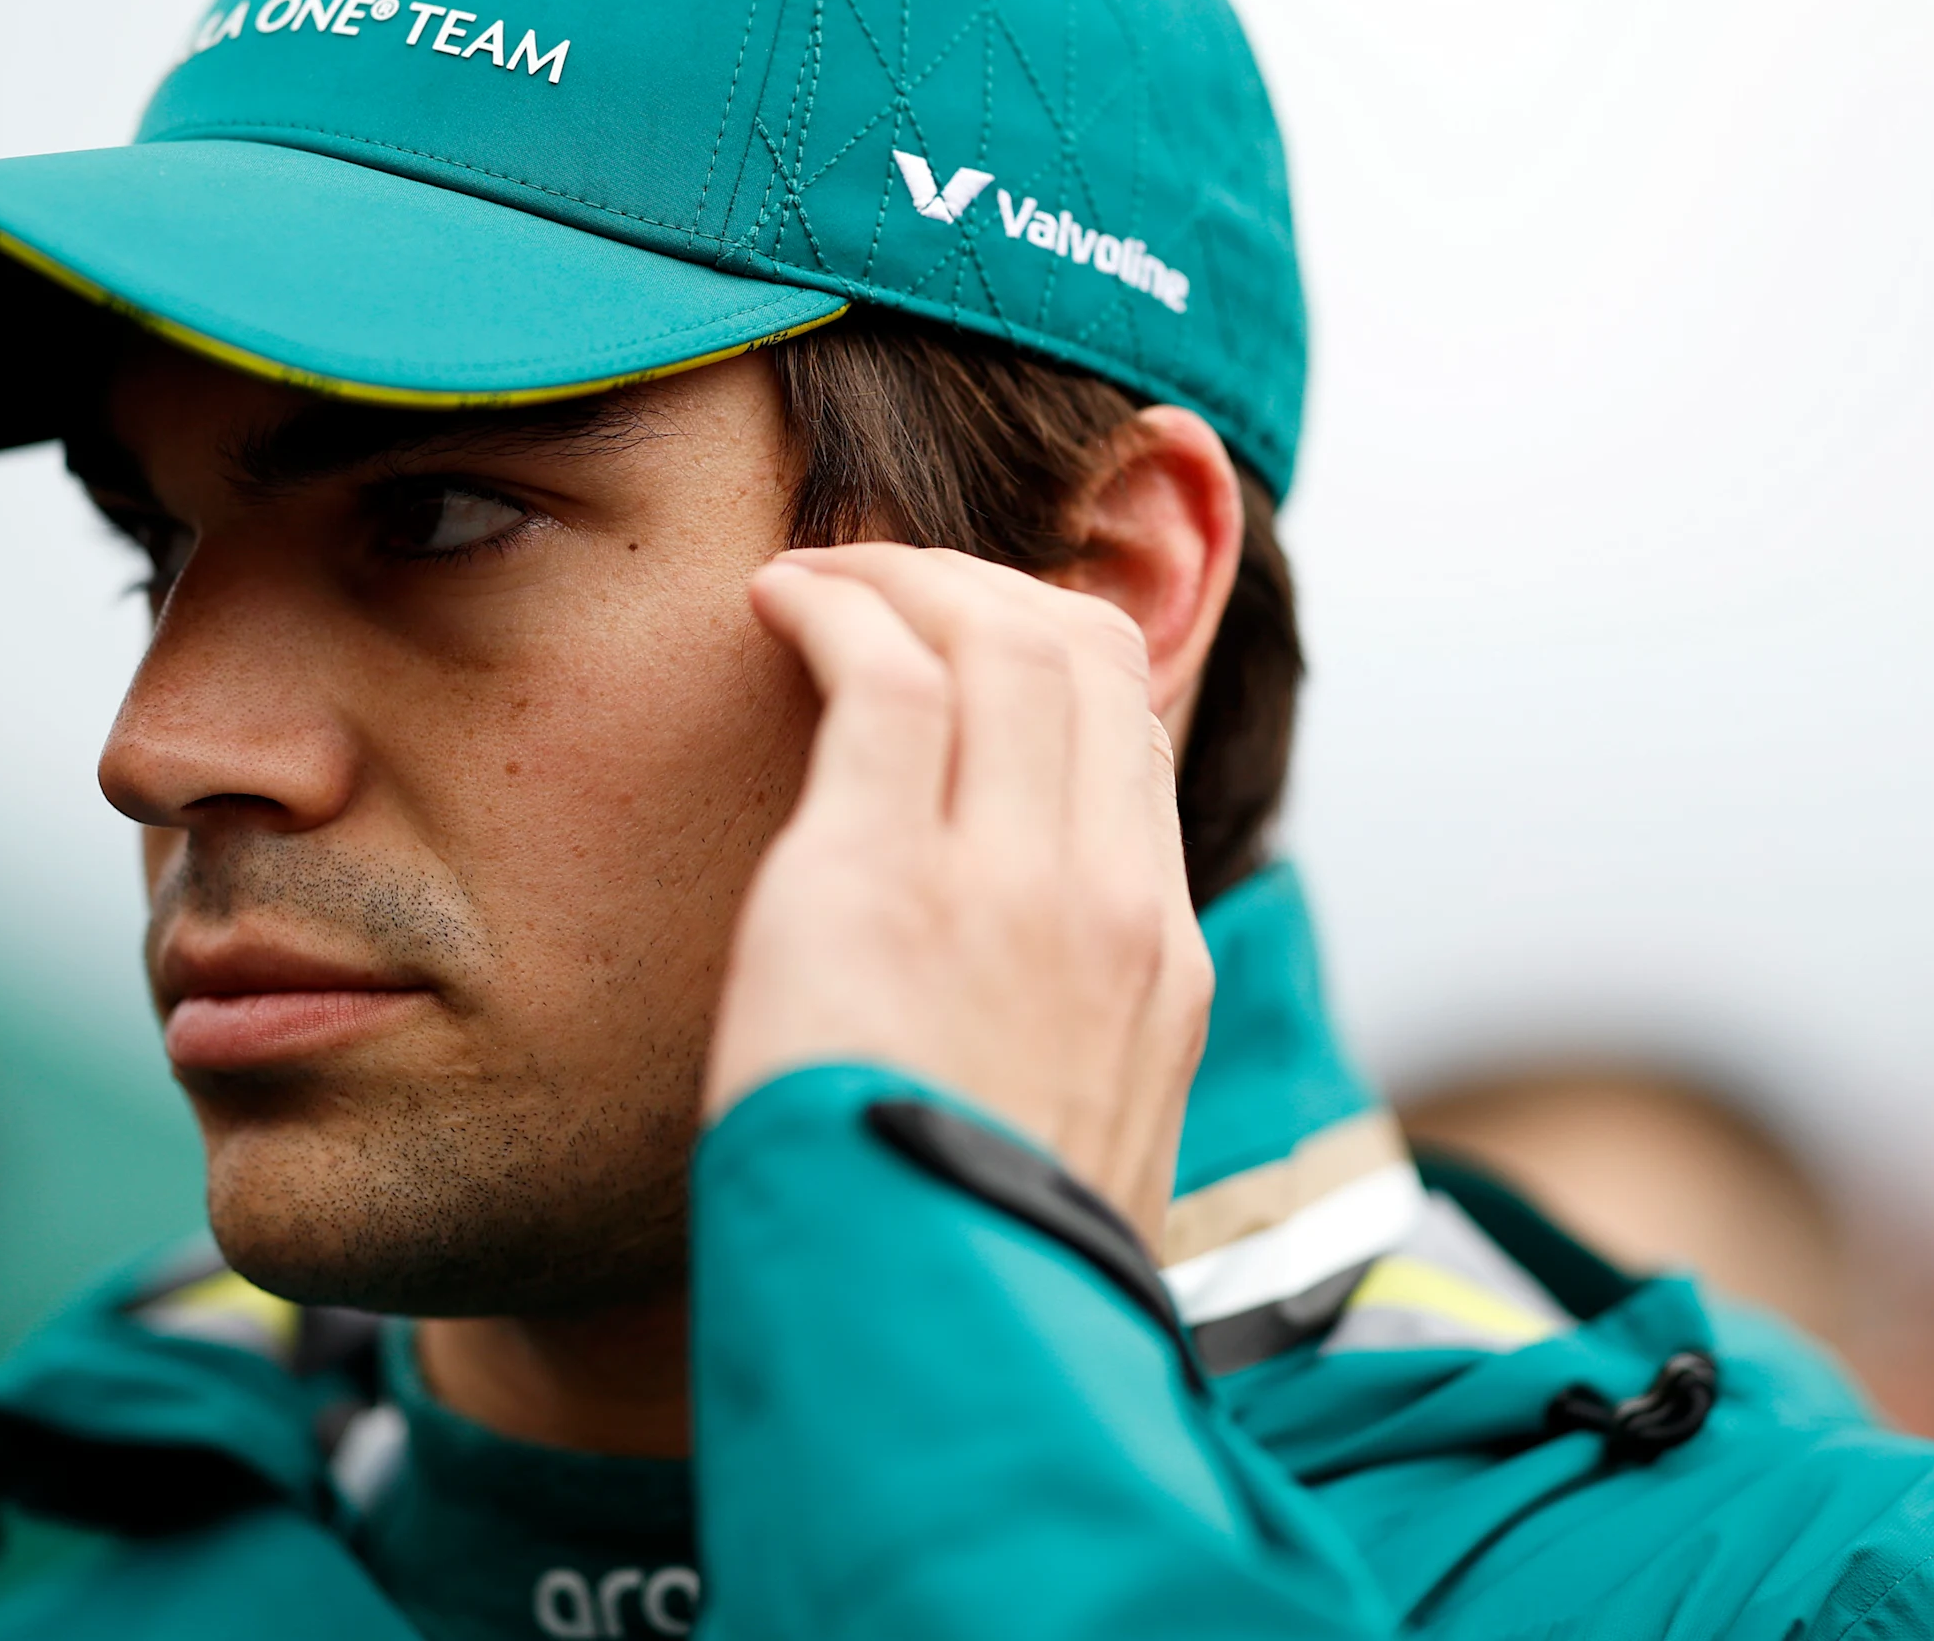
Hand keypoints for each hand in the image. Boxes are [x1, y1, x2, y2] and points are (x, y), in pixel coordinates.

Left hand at [707, 543, 1213, 1239]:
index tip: (956, 640)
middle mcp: (1109, 902)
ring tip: (818, 581)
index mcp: (1161, 965)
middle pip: (1080, 649)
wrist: (946, 1359)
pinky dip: (831, 604)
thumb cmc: (974, 1278)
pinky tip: (772, 603)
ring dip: (898, 574)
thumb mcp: (1065, 1153)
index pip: (1133, 731)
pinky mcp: (878, 882)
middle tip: (877, 586)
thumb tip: (1001, 1043)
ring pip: (996, 631)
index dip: (1045, 648)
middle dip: (974, 583)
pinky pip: (880, 671)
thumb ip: (1054, 1054)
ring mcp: (1006, 885)